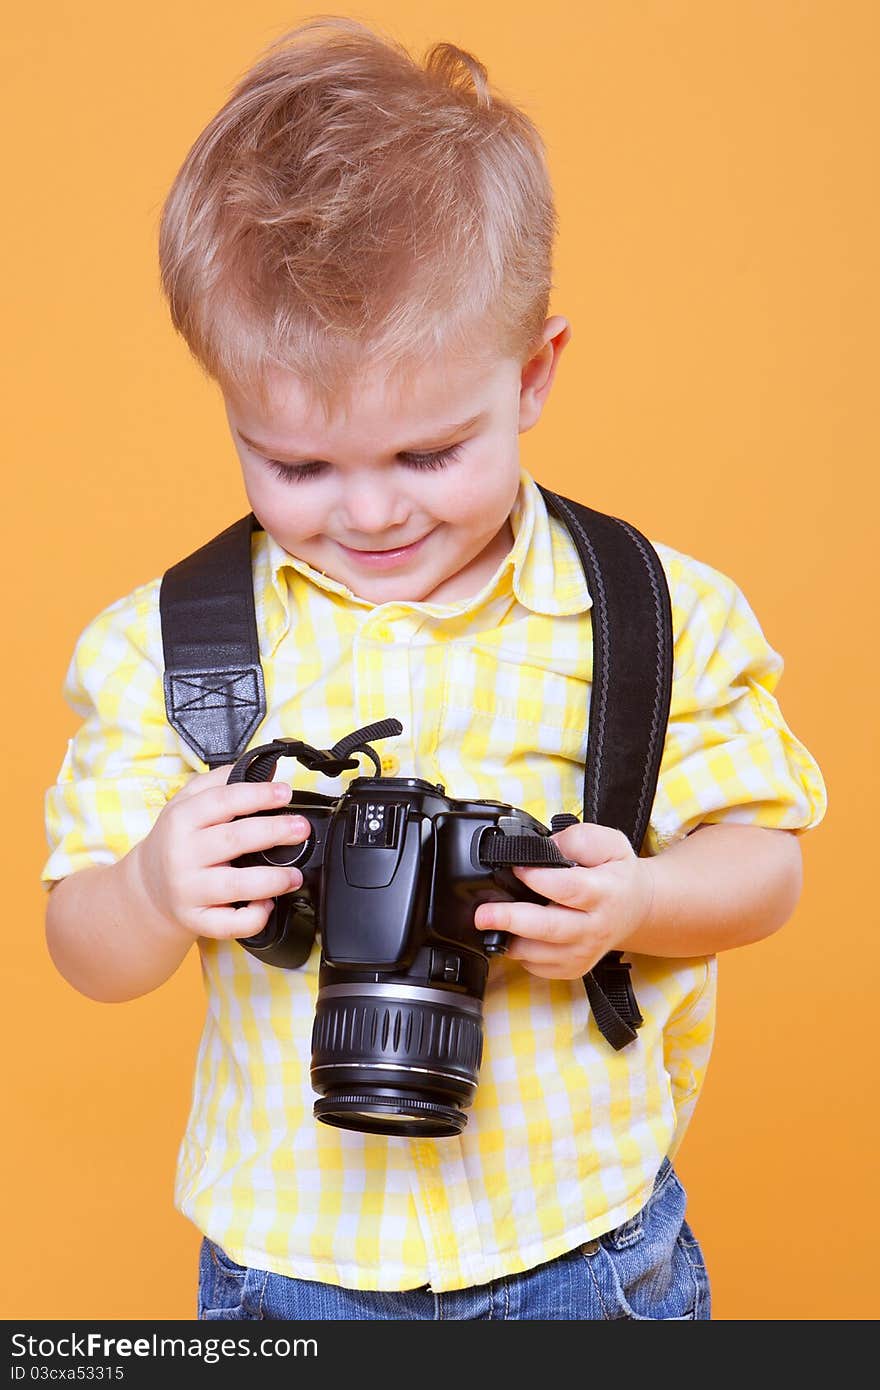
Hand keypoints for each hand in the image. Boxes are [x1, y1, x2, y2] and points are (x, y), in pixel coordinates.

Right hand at [130, 763, 311, 941]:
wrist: (147, 886)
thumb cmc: (177, 840)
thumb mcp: (188, 802)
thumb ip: (224, 781)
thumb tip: (265, 768)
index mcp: (182, 819)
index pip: (222, 801)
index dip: (257, 795)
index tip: (285, 792)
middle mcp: (183, 854)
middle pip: (234, 840)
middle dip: (274, 832)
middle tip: (300, 828)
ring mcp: (188, 889)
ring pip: (235, 885)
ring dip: (272, 880)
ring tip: (294, 874)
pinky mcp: (196, 919)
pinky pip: (229, 924)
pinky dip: (254, 916)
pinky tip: (267, 904)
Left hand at [473, 823, 654, 978]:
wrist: (636, 909)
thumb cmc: (617, 874)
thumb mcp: (609, 842)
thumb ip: (576, 840)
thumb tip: (545, 848)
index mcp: (606, 893)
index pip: (568, 889)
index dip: (538, 879)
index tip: (516, 868)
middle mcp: (595, 928)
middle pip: (549, 928)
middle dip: (510, 920)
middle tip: (483, 913)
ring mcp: (584, 953)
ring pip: (538, 954)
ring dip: (510, 938)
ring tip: (490, 921)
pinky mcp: (573, 969)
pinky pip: (536, 966)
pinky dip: (519, 951)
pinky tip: (514, 932)